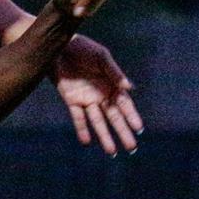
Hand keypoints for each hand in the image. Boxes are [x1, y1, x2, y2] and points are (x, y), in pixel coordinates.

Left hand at [52, 34, 143, 154]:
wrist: (59, 46)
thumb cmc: (84, 48)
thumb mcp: (102, 57)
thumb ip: (115, 73)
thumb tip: (130, 88)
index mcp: (112, 85)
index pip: (125, 105)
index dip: (132, 116)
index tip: (139, 129)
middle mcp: (101, 95)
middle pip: (114, 117)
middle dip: (123, 132)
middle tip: (132, 148)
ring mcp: (87, 99)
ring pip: (98, 122)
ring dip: (104, 136)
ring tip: (112, 152)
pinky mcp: (72, 100)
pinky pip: (78, 118)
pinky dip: (82, 129)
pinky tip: (87, 141)